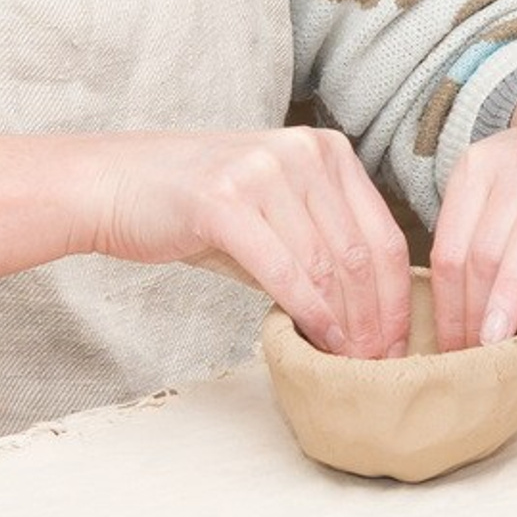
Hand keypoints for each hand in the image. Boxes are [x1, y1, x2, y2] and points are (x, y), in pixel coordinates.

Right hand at [77, 126, 413, 360]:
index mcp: (327, 150)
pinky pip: (284, 269)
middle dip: (377, 319)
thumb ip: (317, 249)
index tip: (400, 344)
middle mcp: (304, 151)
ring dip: (345, 324)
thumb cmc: (196, 208)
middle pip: (361, 253)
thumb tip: (365, 316)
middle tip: (380, 366)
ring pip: (326, 264)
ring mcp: (265, 172)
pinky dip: (308, 312)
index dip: (398, 297)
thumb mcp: (272, 215)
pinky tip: (318, 343)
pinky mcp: (225, 201)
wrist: (116, 183)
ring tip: (351, 364)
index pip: (382, 233)